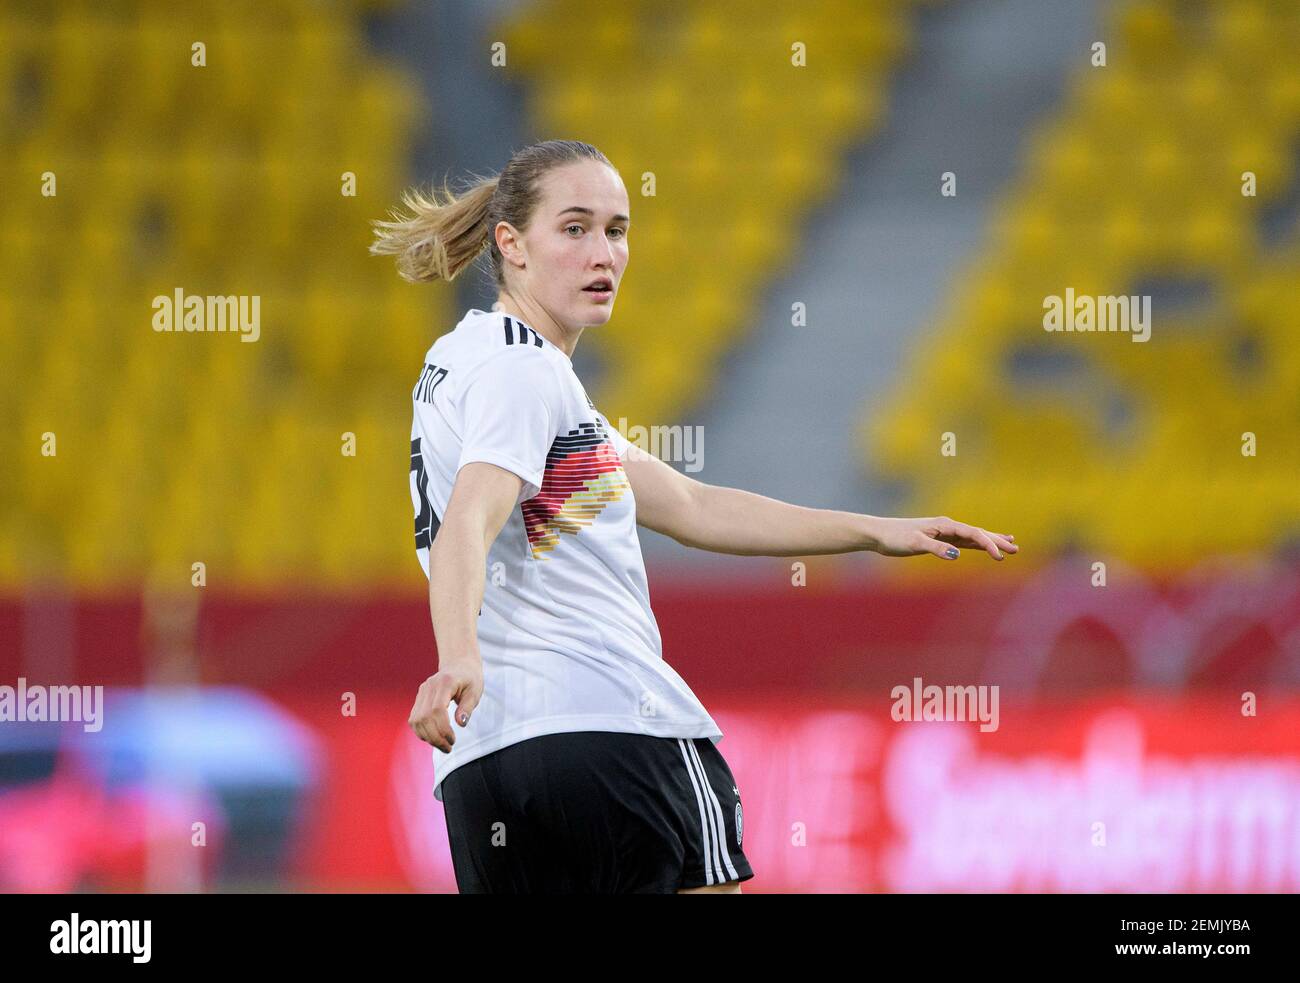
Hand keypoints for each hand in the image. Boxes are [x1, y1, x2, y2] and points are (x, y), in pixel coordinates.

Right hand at [408, 659, 482, 752]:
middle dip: (435, 737)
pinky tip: (434, 738)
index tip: (453, 740)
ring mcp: (421, 692)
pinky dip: (421, 732)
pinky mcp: (418, 699)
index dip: (443, 729)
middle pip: (424, 717)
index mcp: (445, 683)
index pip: (437, 710)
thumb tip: (461, 723)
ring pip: (416, 720)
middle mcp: (429, 686)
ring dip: (427, 737)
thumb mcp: (475, 691)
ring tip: (442, 746)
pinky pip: (414, 719)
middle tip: (448, 748)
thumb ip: (467, 707)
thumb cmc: (469, 678)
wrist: (459, 664)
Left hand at [869, 515, 1018, 560]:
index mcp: (945, 525)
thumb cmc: (895, 537)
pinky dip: (976, 544)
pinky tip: (982, 546)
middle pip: (978, 533)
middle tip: (1016, 549)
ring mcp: (944, 532)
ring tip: (1010, 544)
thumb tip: (956, 554)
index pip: (973, 534)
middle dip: (996, 541)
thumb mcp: (915, 544)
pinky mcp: (939, 539)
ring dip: (991, 541)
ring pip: (973, 536)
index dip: (988, 544)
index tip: (999, 557)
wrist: (879, 534)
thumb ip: (936, 548)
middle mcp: (947, 526)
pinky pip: (963, 541)